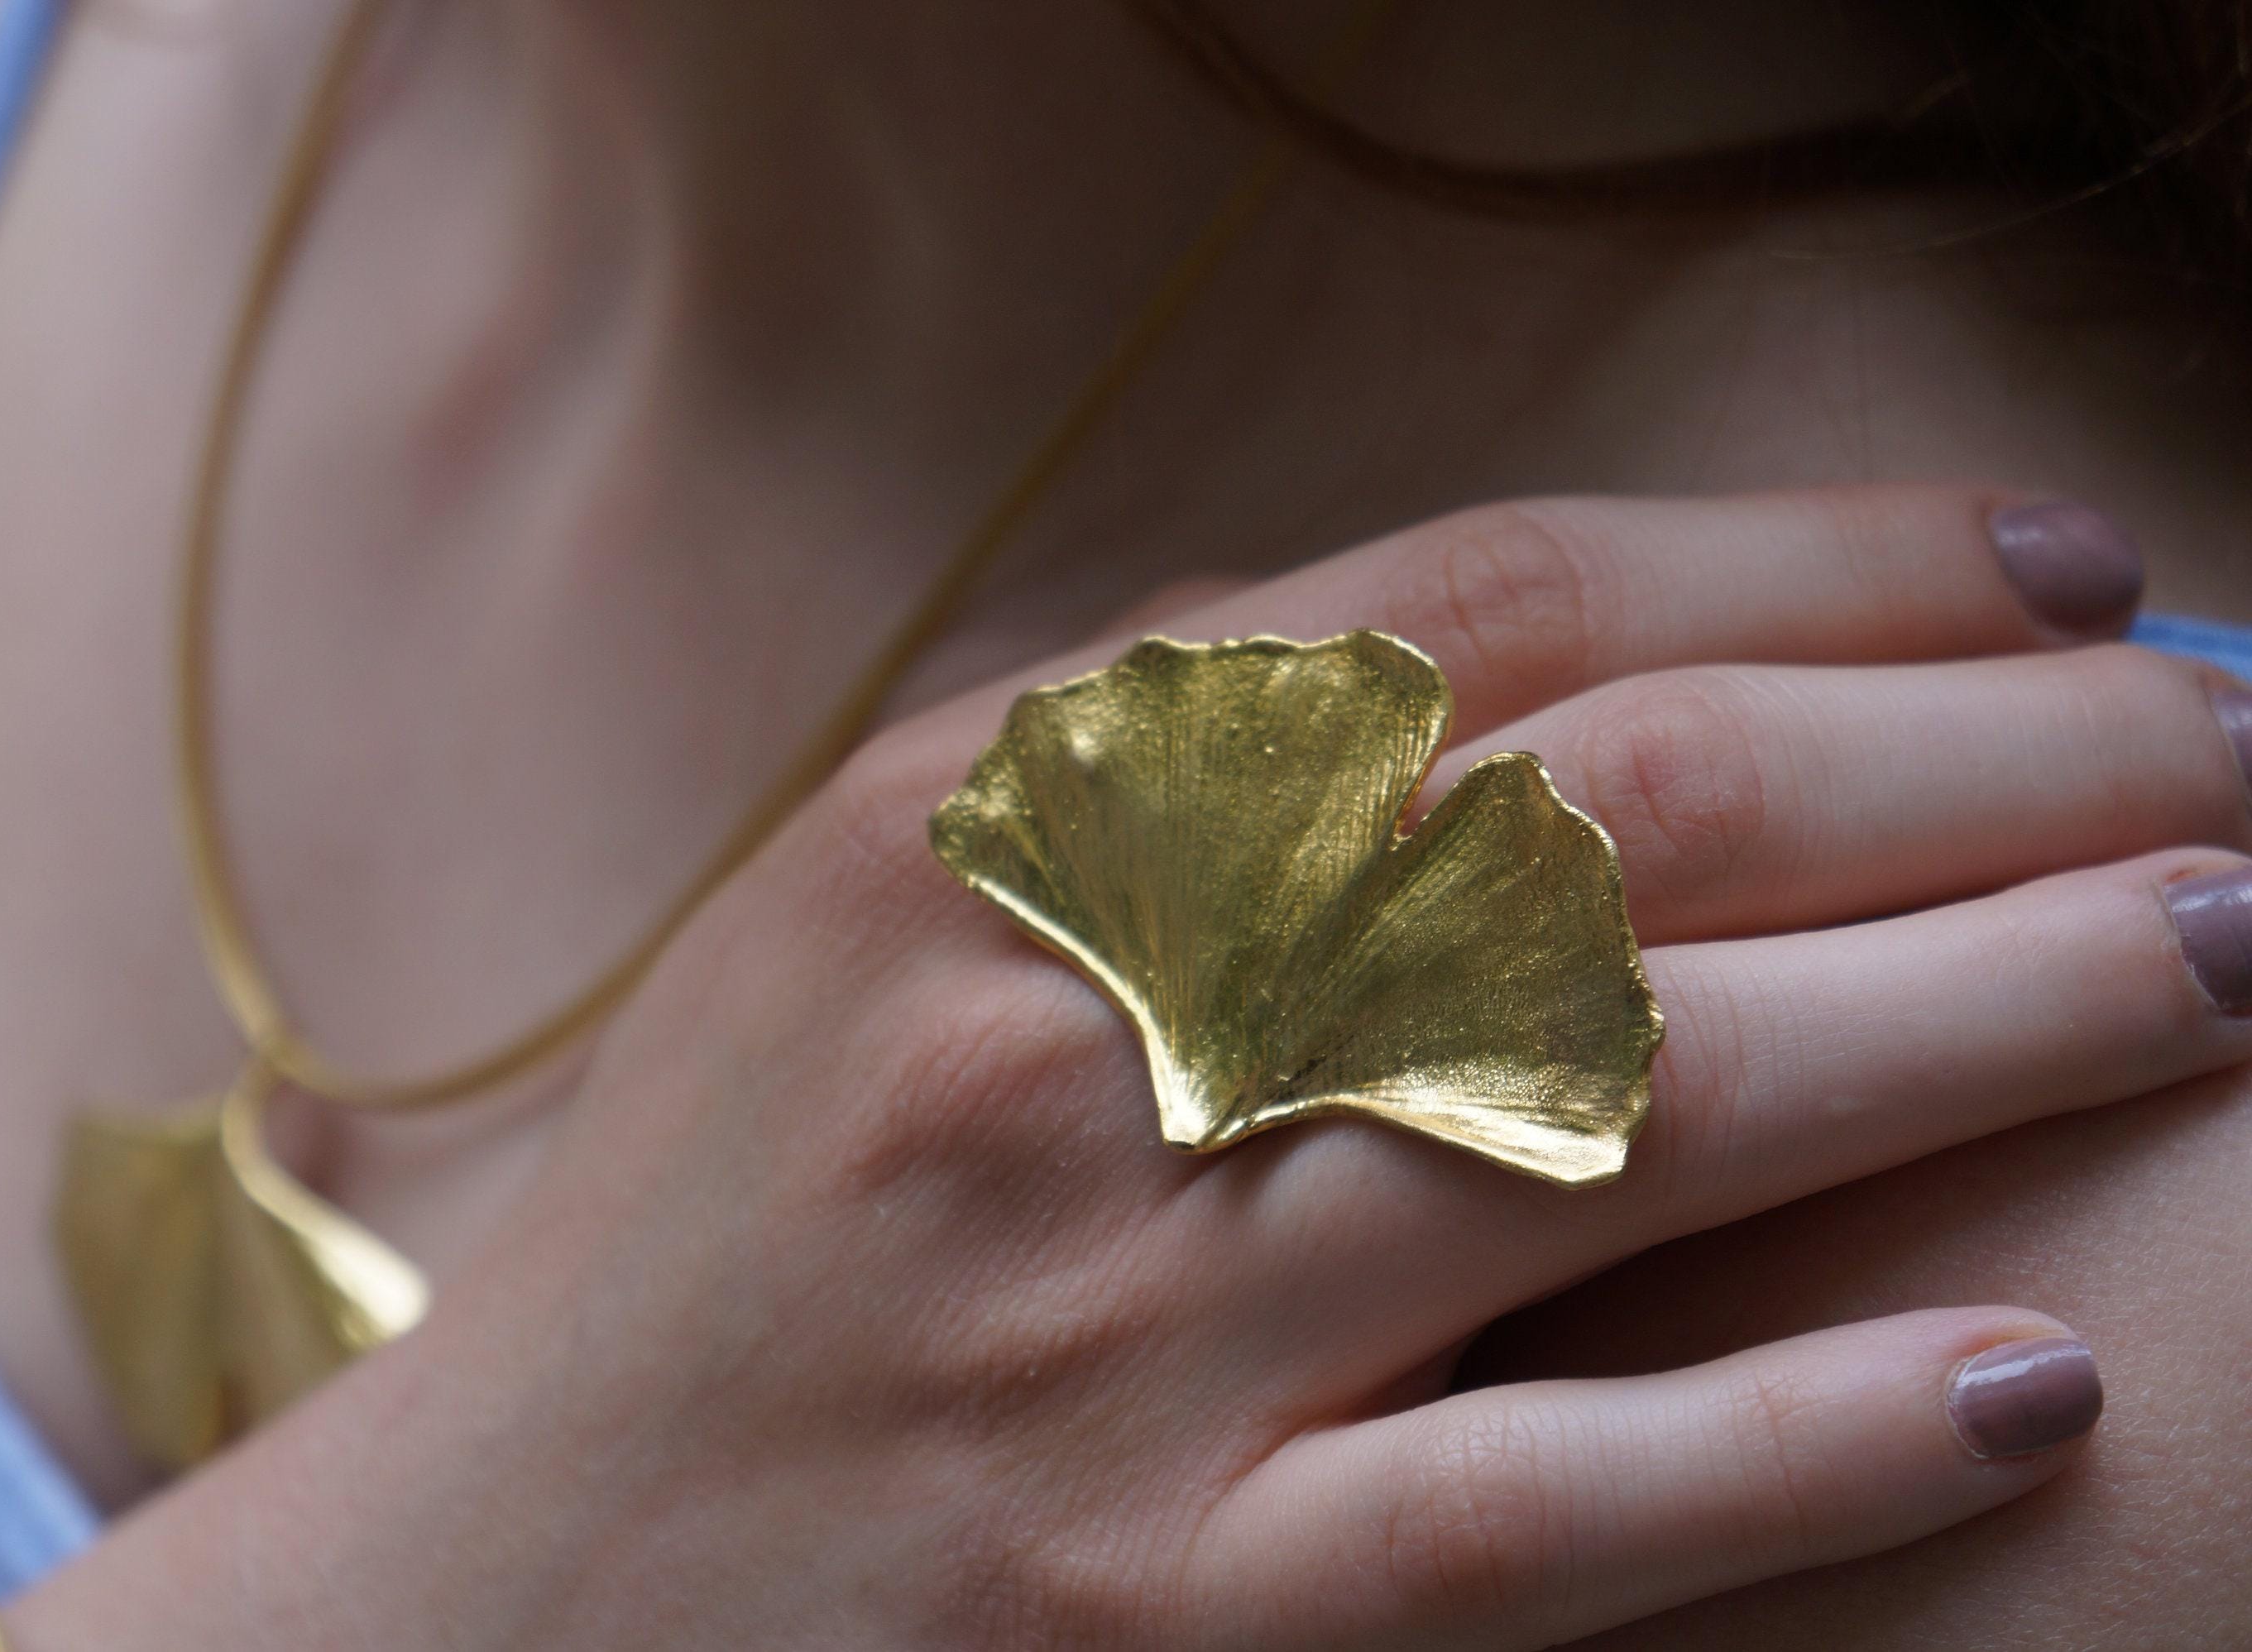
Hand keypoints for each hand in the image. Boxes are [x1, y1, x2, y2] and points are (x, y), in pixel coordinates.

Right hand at [4, 485, 2251, 1649]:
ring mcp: (1115, 1339)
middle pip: (1614, 828)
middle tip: (2212, 744)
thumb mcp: (873, 904)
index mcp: (978, 826)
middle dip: (1978, 755)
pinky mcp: (1163, 1618)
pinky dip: (1807, 1440)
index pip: (1477, 617)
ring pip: (1632, 1126)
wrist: (506, 1585)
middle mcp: (1054, 1039)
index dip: (1812, 564)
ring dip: (1982, 1024)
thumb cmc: (729, 1217)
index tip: (2041, 574)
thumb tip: (1526, 658)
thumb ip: (1151, 757)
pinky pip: (1541, 1515)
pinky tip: (2021, 1383)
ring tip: (2212, 956)